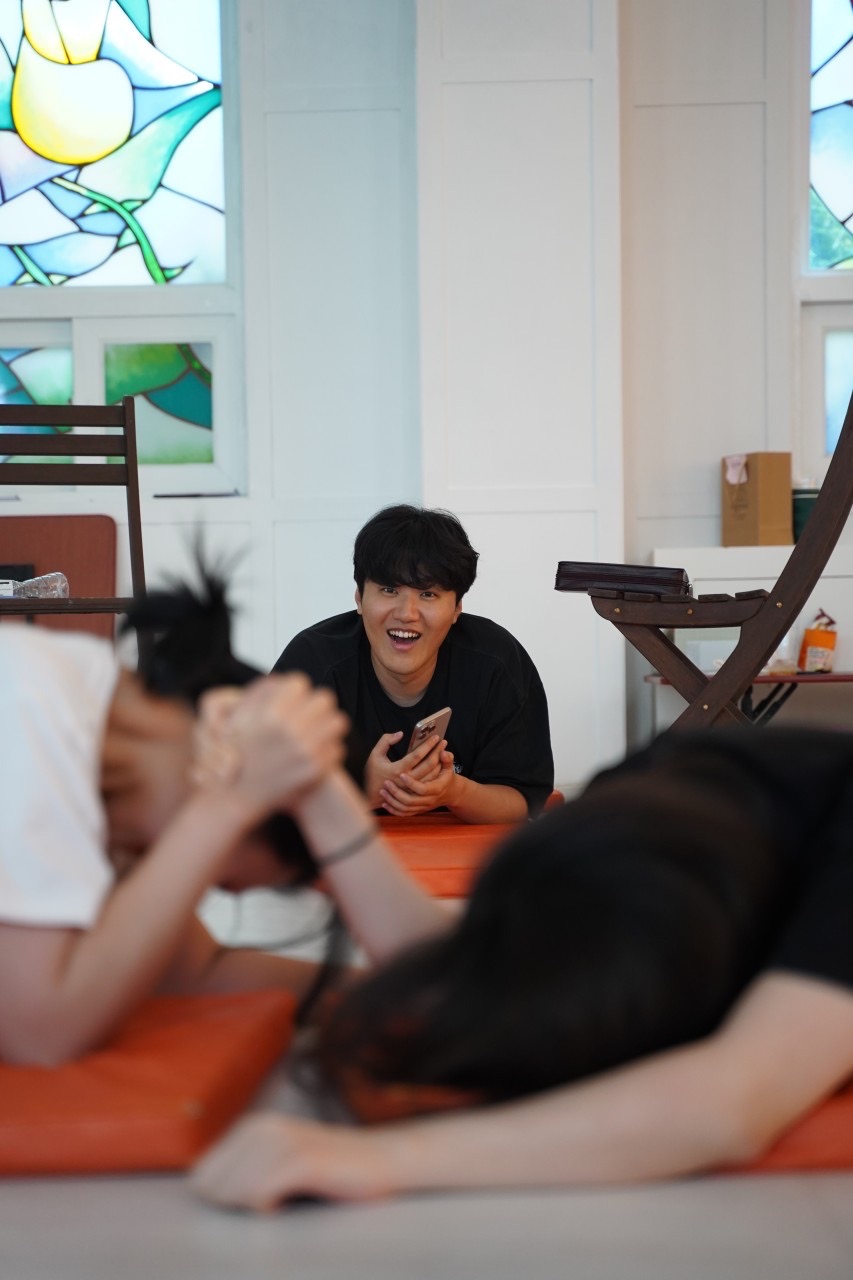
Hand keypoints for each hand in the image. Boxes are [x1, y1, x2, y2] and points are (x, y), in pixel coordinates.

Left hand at [191, 1113, 391, 1211]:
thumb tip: (201, 1188)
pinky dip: (269, 1209)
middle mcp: (263, 1127)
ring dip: (255, 1207)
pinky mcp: (301, 1159)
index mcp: (252, 1127)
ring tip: (282, 1200)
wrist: (379, 1160)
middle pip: (214, 1186)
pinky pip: (260, 1196)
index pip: (202, 1175)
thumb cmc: (327, 1171)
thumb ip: (243, 1168)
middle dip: (235, 1204)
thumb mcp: (278, 1161)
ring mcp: (282, 1141)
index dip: (222, 1198)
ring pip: (236, 1192)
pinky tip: (286, 1204)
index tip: (255, 1199)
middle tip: (271, 1201)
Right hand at [193, 675, 348, 820]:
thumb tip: (283, 679)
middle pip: (325, 698)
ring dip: (328, 725)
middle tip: (309, 714)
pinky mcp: (316, 770)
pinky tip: (314, 753)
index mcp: (269, 712)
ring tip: (317, 731)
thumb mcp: (238, 716)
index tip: (292, 700)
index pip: (300, 683)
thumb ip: (261, 691)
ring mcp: (305, 751)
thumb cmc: (236, 752)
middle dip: (316, 705)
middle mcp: (289, 730)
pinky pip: (338, 747)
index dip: (296, 690)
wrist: (235, 797)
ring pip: (338, 722)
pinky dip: (328, 749)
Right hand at [363, 732, 443, 807]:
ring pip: (431, 775)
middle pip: (428, 765)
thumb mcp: (375, 755)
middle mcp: (407, 779)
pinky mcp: (414, 791)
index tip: (436, 737)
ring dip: (439, 762)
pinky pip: (429, 781)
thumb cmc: (373, 773)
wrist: (371, 795)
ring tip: (443, 751)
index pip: (417, 755)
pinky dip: (436, 772)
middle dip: (437, 752)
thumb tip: (400, 734)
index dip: (428, 745)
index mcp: (397, 769)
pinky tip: (439, 763)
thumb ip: (385, 741)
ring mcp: (412, 787)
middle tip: (444, 742)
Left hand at [378, 749, 457, 815]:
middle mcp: (429, 800)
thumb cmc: (446, 776)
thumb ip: (447, 758)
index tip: (401, 774)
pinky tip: (384, 803)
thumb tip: (442, 751)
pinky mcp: (417, 811)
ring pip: (405, 808)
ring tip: (383, 791)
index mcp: (436, 789)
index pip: (422, 789)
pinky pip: (403, 813)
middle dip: (397, 792)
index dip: (411, 783)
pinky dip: (393, 810)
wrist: (449, 793)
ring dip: (392, 801)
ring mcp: (422, 807)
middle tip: (386, 782)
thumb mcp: (449, 767)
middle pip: (410, 800)